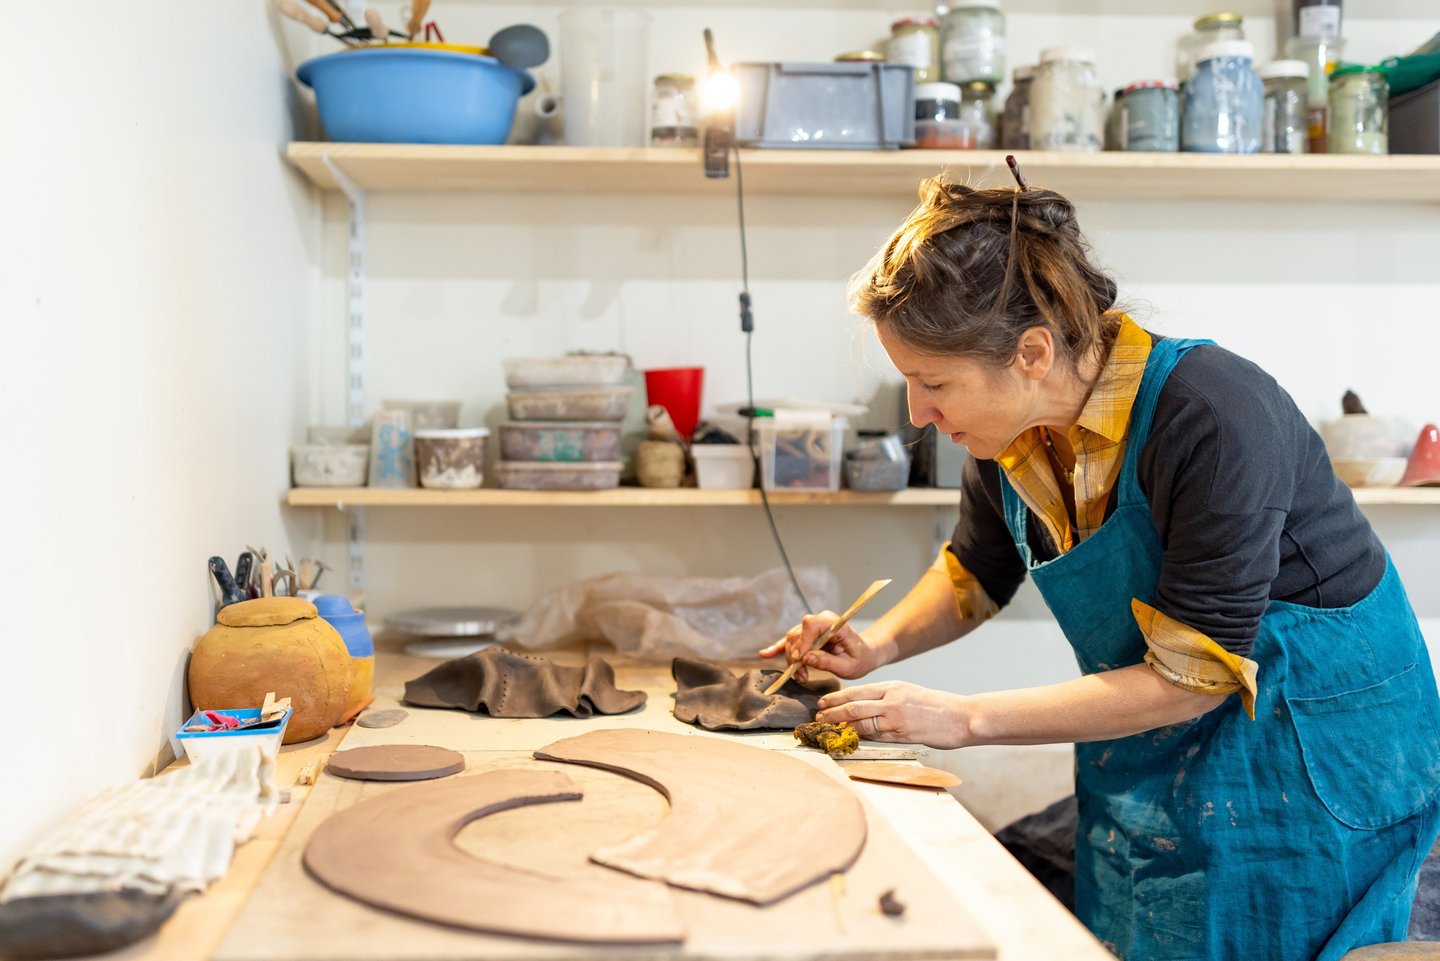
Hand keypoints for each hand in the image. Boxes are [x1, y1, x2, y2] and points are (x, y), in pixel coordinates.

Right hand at [757, 612, 885, 682]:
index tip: (800, 660)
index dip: (802, 641)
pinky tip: (765, 654)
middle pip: (797, 634)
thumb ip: (829, 662)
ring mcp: (812, 628)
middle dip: (796, 657)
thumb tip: (807, 658)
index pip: (811, 624)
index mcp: (834, 623)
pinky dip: (778, 648)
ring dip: (792, 660)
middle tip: (803, 676)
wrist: (865, 654)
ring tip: (802, 676)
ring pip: (792, 640)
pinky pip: (789, 641)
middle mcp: (821, 621)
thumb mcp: (850, 666)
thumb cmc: (861, 659)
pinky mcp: (806, 637)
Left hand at [815, 681, 970, 749]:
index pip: (858, 691)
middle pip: (853, 705)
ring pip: (860, 720)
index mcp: (893, 686)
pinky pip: (875, 736)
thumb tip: (866, 707)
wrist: (962, 716)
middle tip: (817, 717)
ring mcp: (896, 717)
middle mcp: (891, 699)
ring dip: (841, 726)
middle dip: (832, 712)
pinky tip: (849, 739)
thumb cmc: (938, 707)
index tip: (823, 703)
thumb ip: (888, 698)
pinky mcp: (902, 734)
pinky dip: (860, 737)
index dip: (837, 698)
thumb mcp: (910, 693)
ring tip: (827, 729)